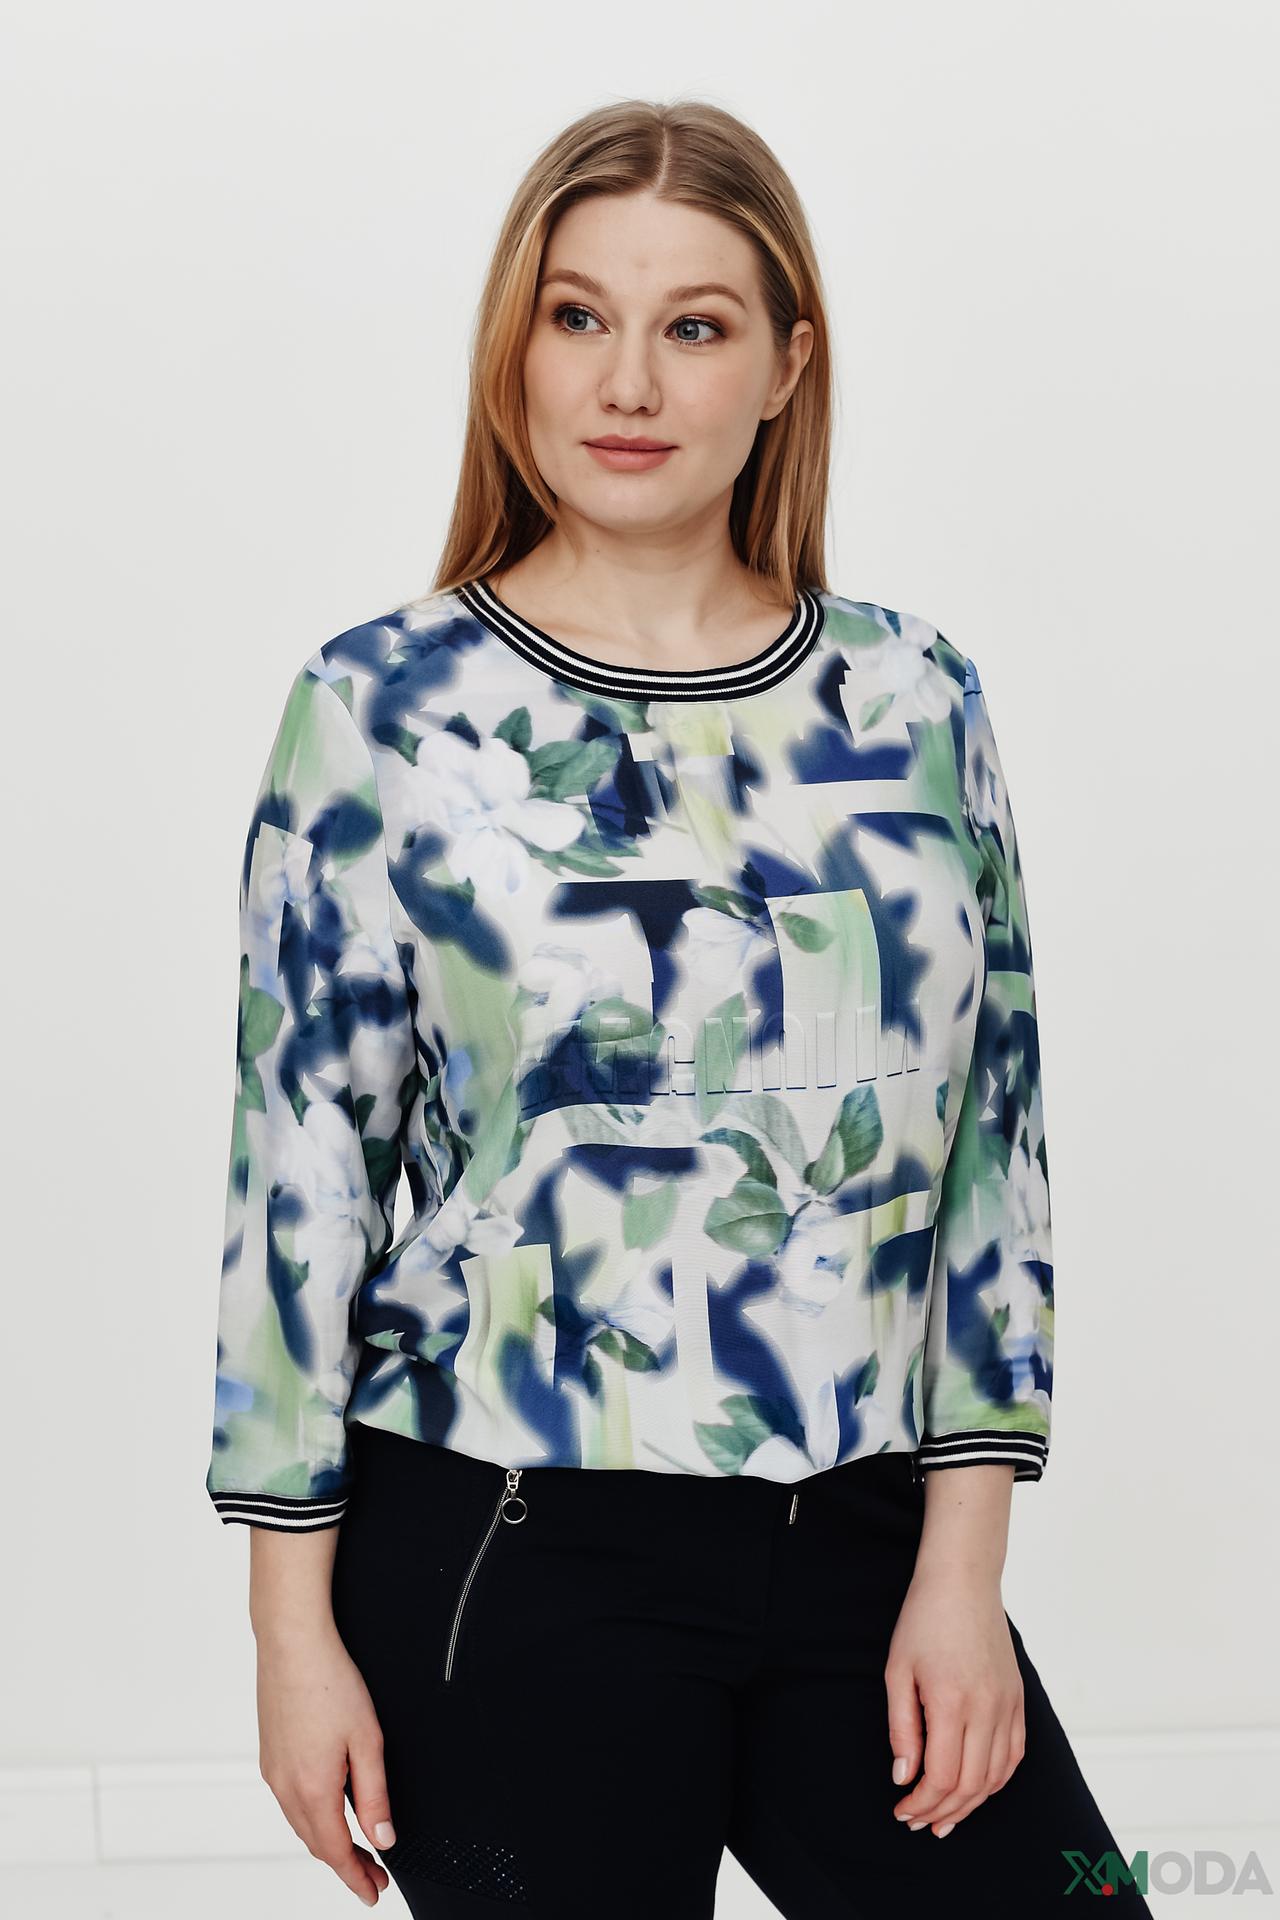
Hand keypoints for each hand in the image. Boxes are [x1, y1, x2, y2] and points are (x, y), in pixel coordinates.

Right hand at [256, 1625, 395, 1906]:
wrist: (292, 1643)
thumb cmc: (329, 1681)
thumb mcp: (367, 1741)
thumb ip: (375, 1796)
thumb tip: (383, 1837)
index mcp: (312, 1789)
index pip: (336, 1852)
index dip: (357, 1877)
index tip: (373, 1893)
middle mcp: (285, 1787)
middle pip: (316, 1843)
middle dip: (346, 1864)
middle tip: (373, 1876)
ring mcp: (273, 1771)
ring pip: (301, 1823)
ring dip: (328, 1841)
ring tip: (356, 1848)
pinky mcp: (269, 1755)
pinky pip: (290, 1801)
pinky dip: (311, 1818)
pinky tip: (328, 1810)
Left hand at [883, 1561, 1025, 1835]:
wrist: (963, 1582)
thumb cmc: (924, 1619)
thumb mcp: (897, 1670)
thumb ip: (901, 1728)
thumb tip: (904, 1777)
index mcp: (952, 1702)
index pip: (942, 1777)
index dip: (921, 1803)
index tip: (902, 1809)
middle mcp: (987, 1709)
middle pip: (970, 1786)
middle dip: (942, 1812)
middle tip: (919, 1822)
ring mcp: (1007, 1705)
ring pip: (995, 1777)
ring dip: (970, 1804)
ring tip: (945, 1817)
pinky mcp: (1018, 1700)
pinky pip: (1014, 1755)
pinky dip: (995, 1780)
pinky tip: (977, 1790)